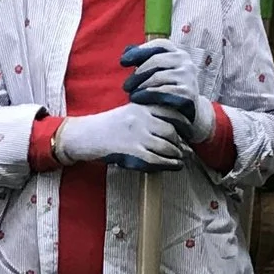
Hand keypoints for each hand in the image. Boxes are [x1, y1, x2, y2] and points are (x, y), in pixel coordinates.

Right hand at [53, 105, 187, 170]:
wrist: (84, 136)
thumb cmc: (106, 126)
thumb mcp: (128, 113)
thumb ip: (148, 115)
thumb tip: (173, 128)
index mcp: (141, 107)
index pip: (171, 113)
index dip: (184, 124)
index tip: (189, 131)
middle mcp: (140, 119)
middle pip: (171, 131)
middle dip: (181, 142)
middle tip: (187, 149)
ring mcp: (137, 136)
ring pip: (167, 146)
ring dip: (178, 155)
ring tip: (182, 159)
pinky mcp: (132, 152)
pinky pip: (157, 160)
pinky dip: (169, 164)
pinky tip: (175, 165)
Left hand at [119, 40, 214, 143]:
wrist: (192, 116)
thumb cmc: (170, 91)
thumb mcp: (161, 74)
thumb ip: (146, 62)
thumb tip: (126, 50)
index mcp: (180, 55)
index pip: (160, 45)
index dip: (140, 50)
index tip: (123, 61)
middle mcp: (186, 63)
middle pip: (156, 60)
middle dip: (137, 73)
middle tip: (125, 86)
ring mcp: (188, 78)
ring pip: (158, 76)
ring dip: (140, 86)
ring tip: (131, 95)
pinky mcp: (188, 94)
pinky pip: (162, 92)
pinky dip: (147, 95)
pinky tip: (138, 100)